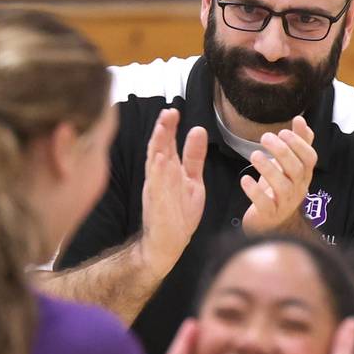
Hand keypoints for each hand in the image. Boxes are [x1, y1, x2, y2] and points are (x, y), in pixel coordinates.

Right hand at [140, 109, 206, 275]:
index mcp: (168, 170)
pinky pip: (156, 187)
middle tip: (168, 113)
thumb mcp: (193, 180)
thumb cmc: (179, 212)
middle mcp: (160, 177)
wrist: (169, 243)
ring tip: (161, 129)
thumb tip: (198, 129)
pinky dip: (158, 173)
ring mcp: (157, 190)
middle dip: (162, 131)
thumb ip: (194, 156)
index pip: (167, 143)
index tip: (173, 111)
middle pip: (159, 149)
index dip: (168, 127)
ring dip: (157, 147)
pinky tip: (160, 160)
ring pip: (155, 164)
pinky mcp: (157, 204)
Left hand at [241, 116, 315, 233]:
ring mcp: (284, 203)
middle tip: (265, 138)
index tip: (283, 131)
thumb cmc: (279, 189)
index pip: (309, 158)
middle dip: (282, 151)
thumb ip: (297, 143)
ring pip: (282, 186)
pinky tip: (245, 179)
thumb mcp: (289, 165)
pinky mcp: (269, 215)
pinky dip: (255, 191)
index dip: (299, 144)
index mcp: (303, 175)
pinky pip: (264, 204)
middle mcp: (297, 189)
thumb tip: (301, 120)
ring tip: (254, 156)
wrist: (270, 223)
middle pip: (297, 170)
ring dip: (268, 169)